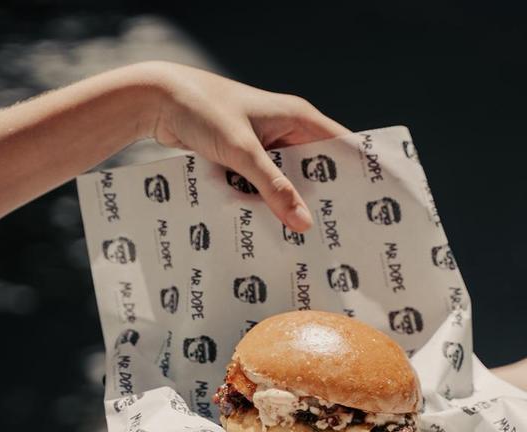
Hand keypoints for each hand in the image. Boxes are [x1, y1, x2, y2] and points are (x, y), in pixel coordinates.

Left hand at [134, 61, 349, 232]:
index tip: (370, 205)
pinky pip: (263, 183)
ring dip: (291, 202)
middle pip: (315, 168)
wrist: (156, 100)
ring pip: (287, 179)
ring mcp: (263, 143)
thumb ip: (273, 188)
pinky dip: (266, 201)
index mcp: (297, 116)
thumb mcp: (242, 151)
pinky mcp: (242, 156)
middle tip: (337, 233)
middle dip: (323, 197)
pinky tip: (270, 226)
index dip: (357, 174)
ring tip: (306, 237)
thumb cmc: (202, 110)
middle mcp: (285, 128)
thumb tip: (303, 223)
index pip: (341, 146)